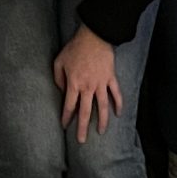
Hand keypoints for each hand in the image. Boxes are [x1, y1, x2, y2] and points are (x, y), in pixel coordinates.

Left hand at [53, 25, 122, 140]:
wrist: (94, 36)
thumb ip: (58, 78)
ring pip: (102, 107)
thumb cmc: (75, 48)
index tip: (65, 126)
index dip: (66, 117)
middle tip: (81, 140)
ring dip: (102, 121)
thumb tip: (62, 90)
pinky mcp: (111, 78)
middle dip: (82, 127)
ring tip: (101, 132)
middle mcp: (88, 87)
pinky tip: (118, 114)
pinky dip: (118, 104)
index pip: (69, 106)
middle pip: (85, 112)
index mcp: (74, 83)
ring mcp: (101, 83)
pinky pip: (116, 94)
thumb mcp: (59, 61)